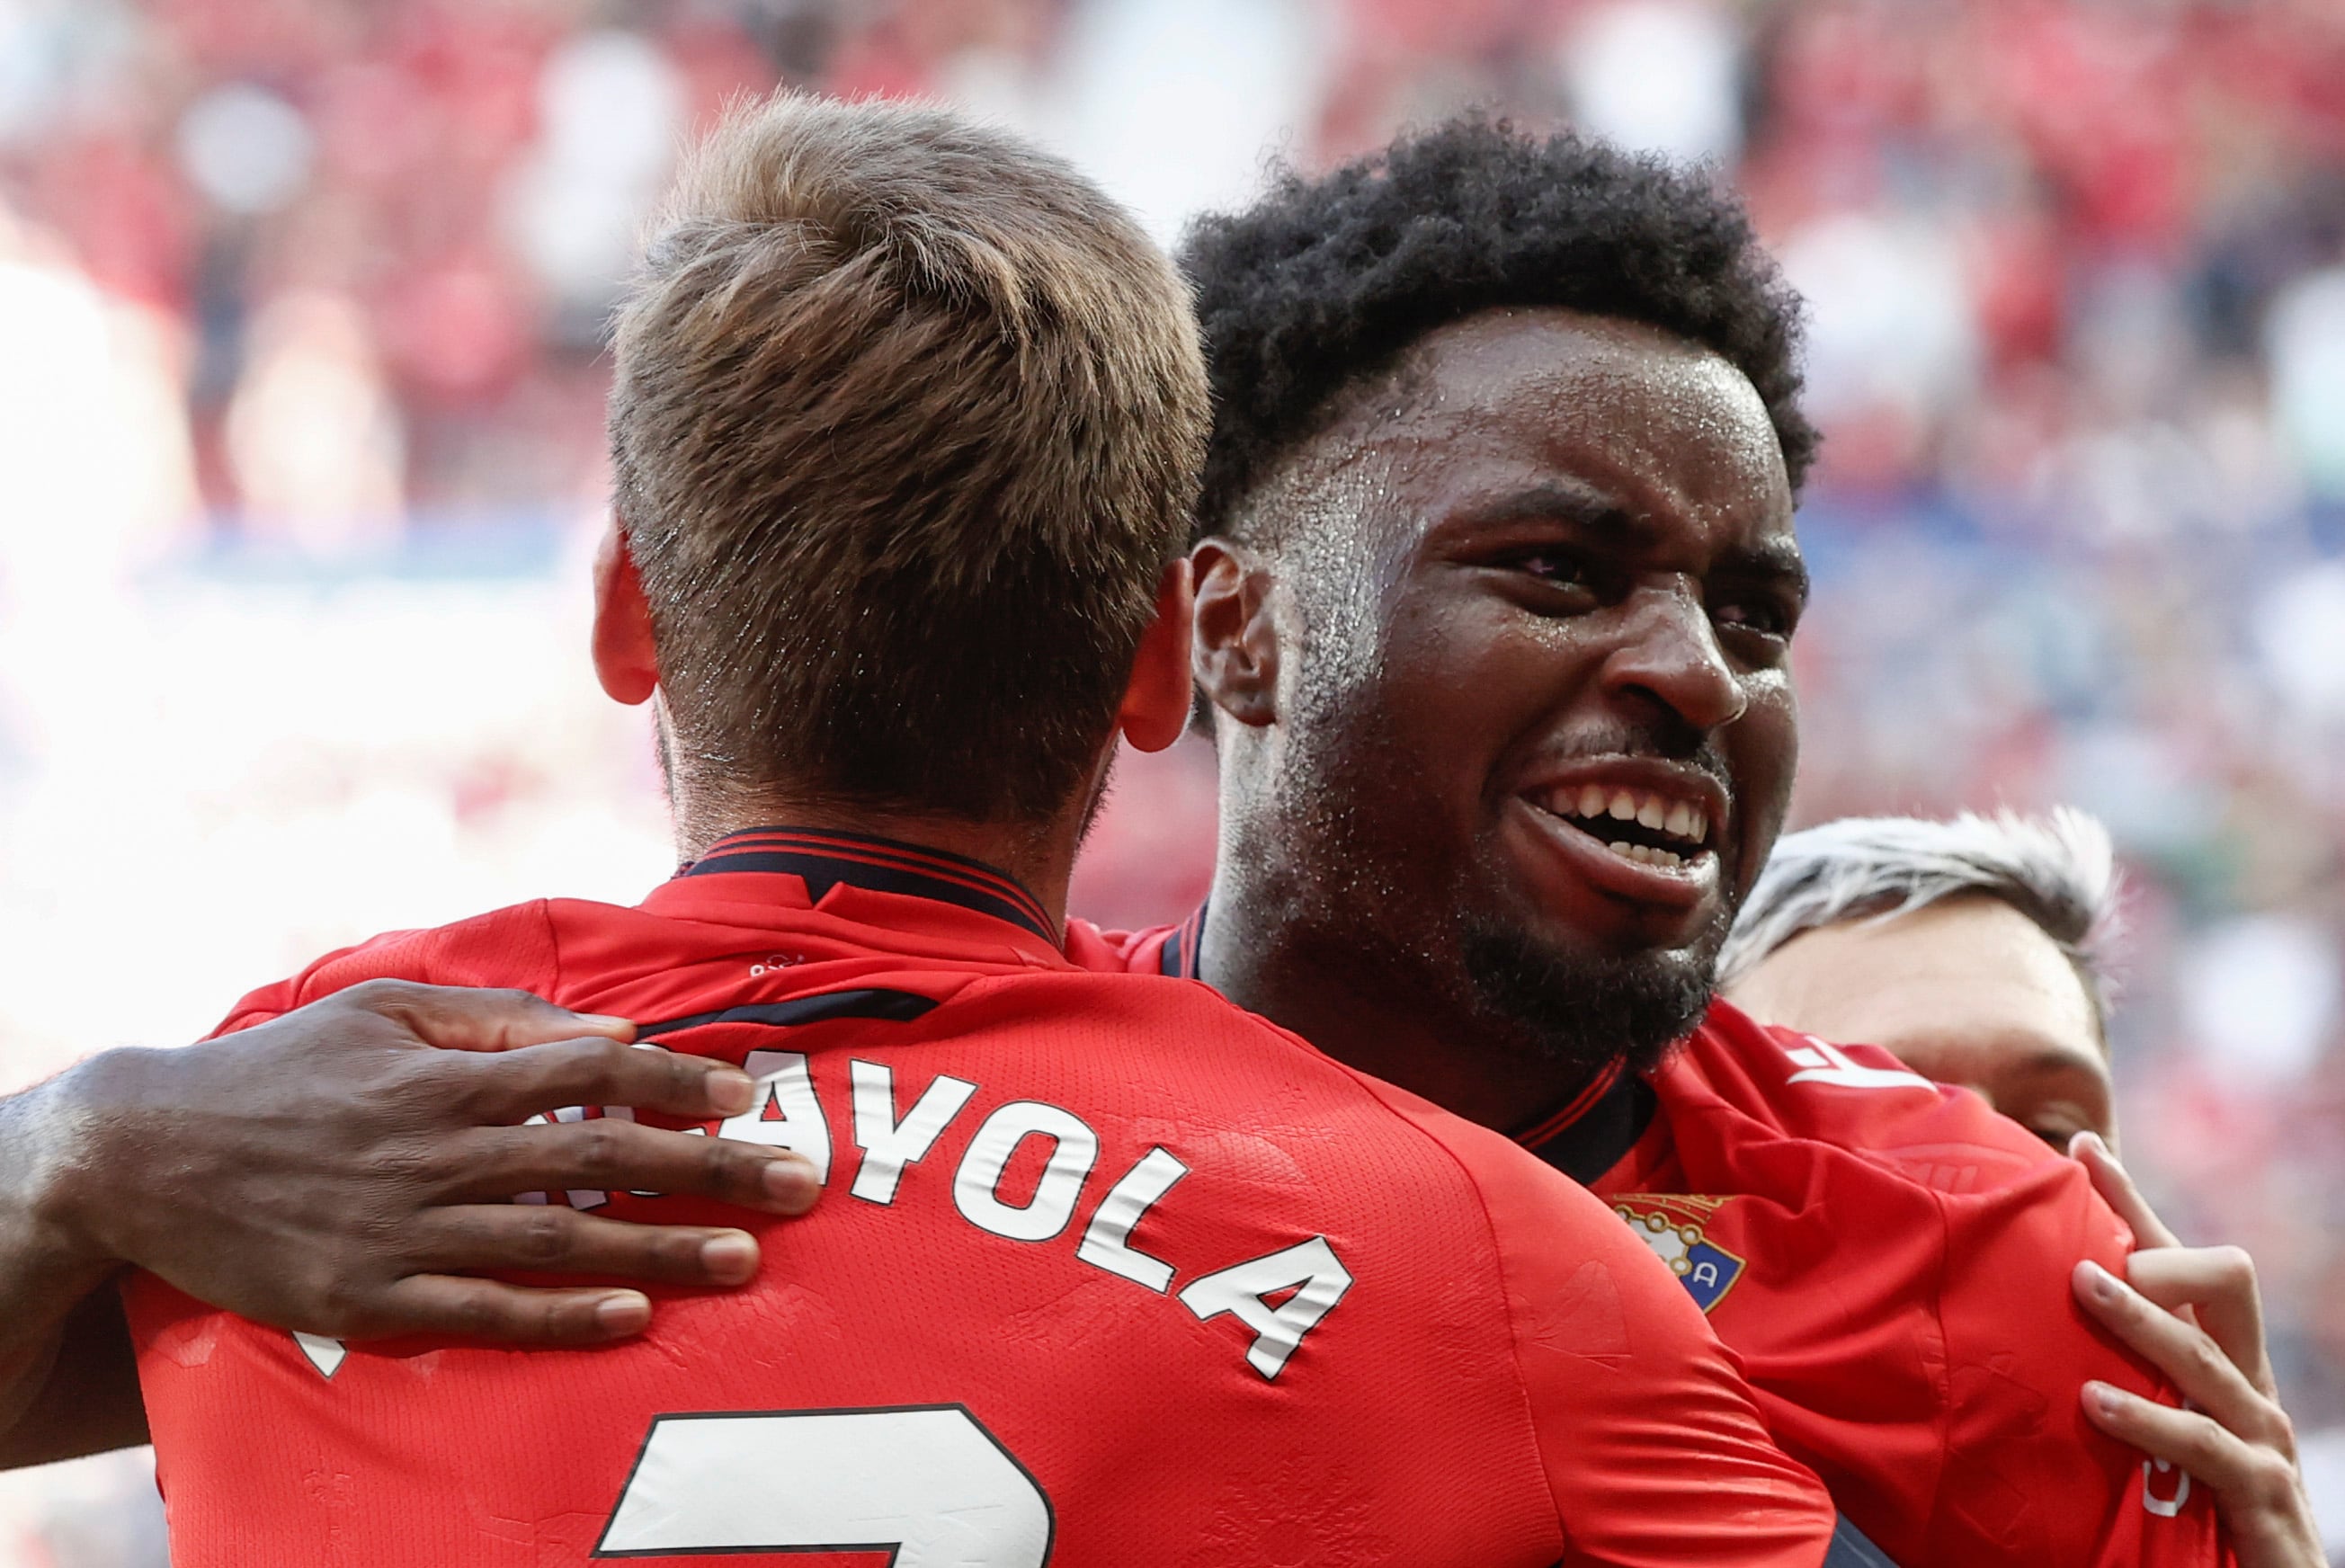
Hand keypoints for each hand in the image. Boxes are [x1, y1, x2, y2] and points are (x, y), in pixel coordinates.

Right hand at [44, 980, 820, 1346]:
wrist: (145, 1154)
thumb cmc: (279, 1071)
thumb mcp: (381, 1008)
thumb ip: (496, 1016)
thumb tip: (605, 1027)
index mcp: (450, 1073)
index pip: (593, 1071)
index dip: (680, 1079)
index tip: (751, 1092)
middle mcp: (442, 1148)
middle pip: (602, 1157)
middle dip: (708, 1168)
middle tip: (795, 1183)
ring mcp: (409, 1228)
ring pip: (561, 1242)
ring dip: (660, 1251)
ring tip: (745, 1260)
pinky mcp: (372, 1298)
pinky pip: (486, 1313)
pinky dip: (562, 1318)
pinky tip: (629, 1319)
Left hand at [2069, 1131, 2321, 1567]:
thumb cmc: (2204, 1506)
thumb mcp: (2157, 1426)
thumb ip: (2115, 1374)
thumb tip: (2021, 1330)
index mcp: (2218, 1361)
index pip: (2178, 1261)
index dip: (2132, 1203)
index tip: (2078, 1150)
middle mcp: (2246, 1384)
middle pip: (2219, 1281)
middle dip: (2159, 1248)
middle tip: (2086, 1245)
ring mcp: (2259, 1435)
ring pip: (2203, 1355)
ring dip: (2141, 1318)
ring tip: (2080, 1283)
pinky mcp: (2260, 1493)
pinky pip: (2203, 1443)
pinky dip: (2148, 1420)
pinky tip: (2094, 1402)